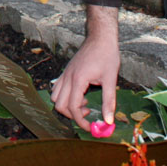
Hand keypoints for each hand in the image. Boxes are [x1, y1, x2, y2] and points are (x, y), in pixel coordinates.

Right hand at [51, 5, 119, 130]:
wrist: (100, 37)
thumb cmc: (107, 55)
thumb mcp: (111, 79)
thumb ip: (109, 101)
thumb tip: (108, 121)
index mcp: (78, 80)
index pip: (73, 107)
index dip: (81, 121)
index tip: (92, 127)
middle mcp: (68, 78)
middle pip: (60, 105)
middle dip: (73, 115)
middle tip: (89, 114)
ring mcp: (65, 74)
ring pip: (55, 97)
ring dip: (67, 106)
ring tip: (85, 104)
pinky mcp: (66, 72)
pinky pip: (58, 89)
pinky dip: (66, 97)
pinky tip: (82, 95)